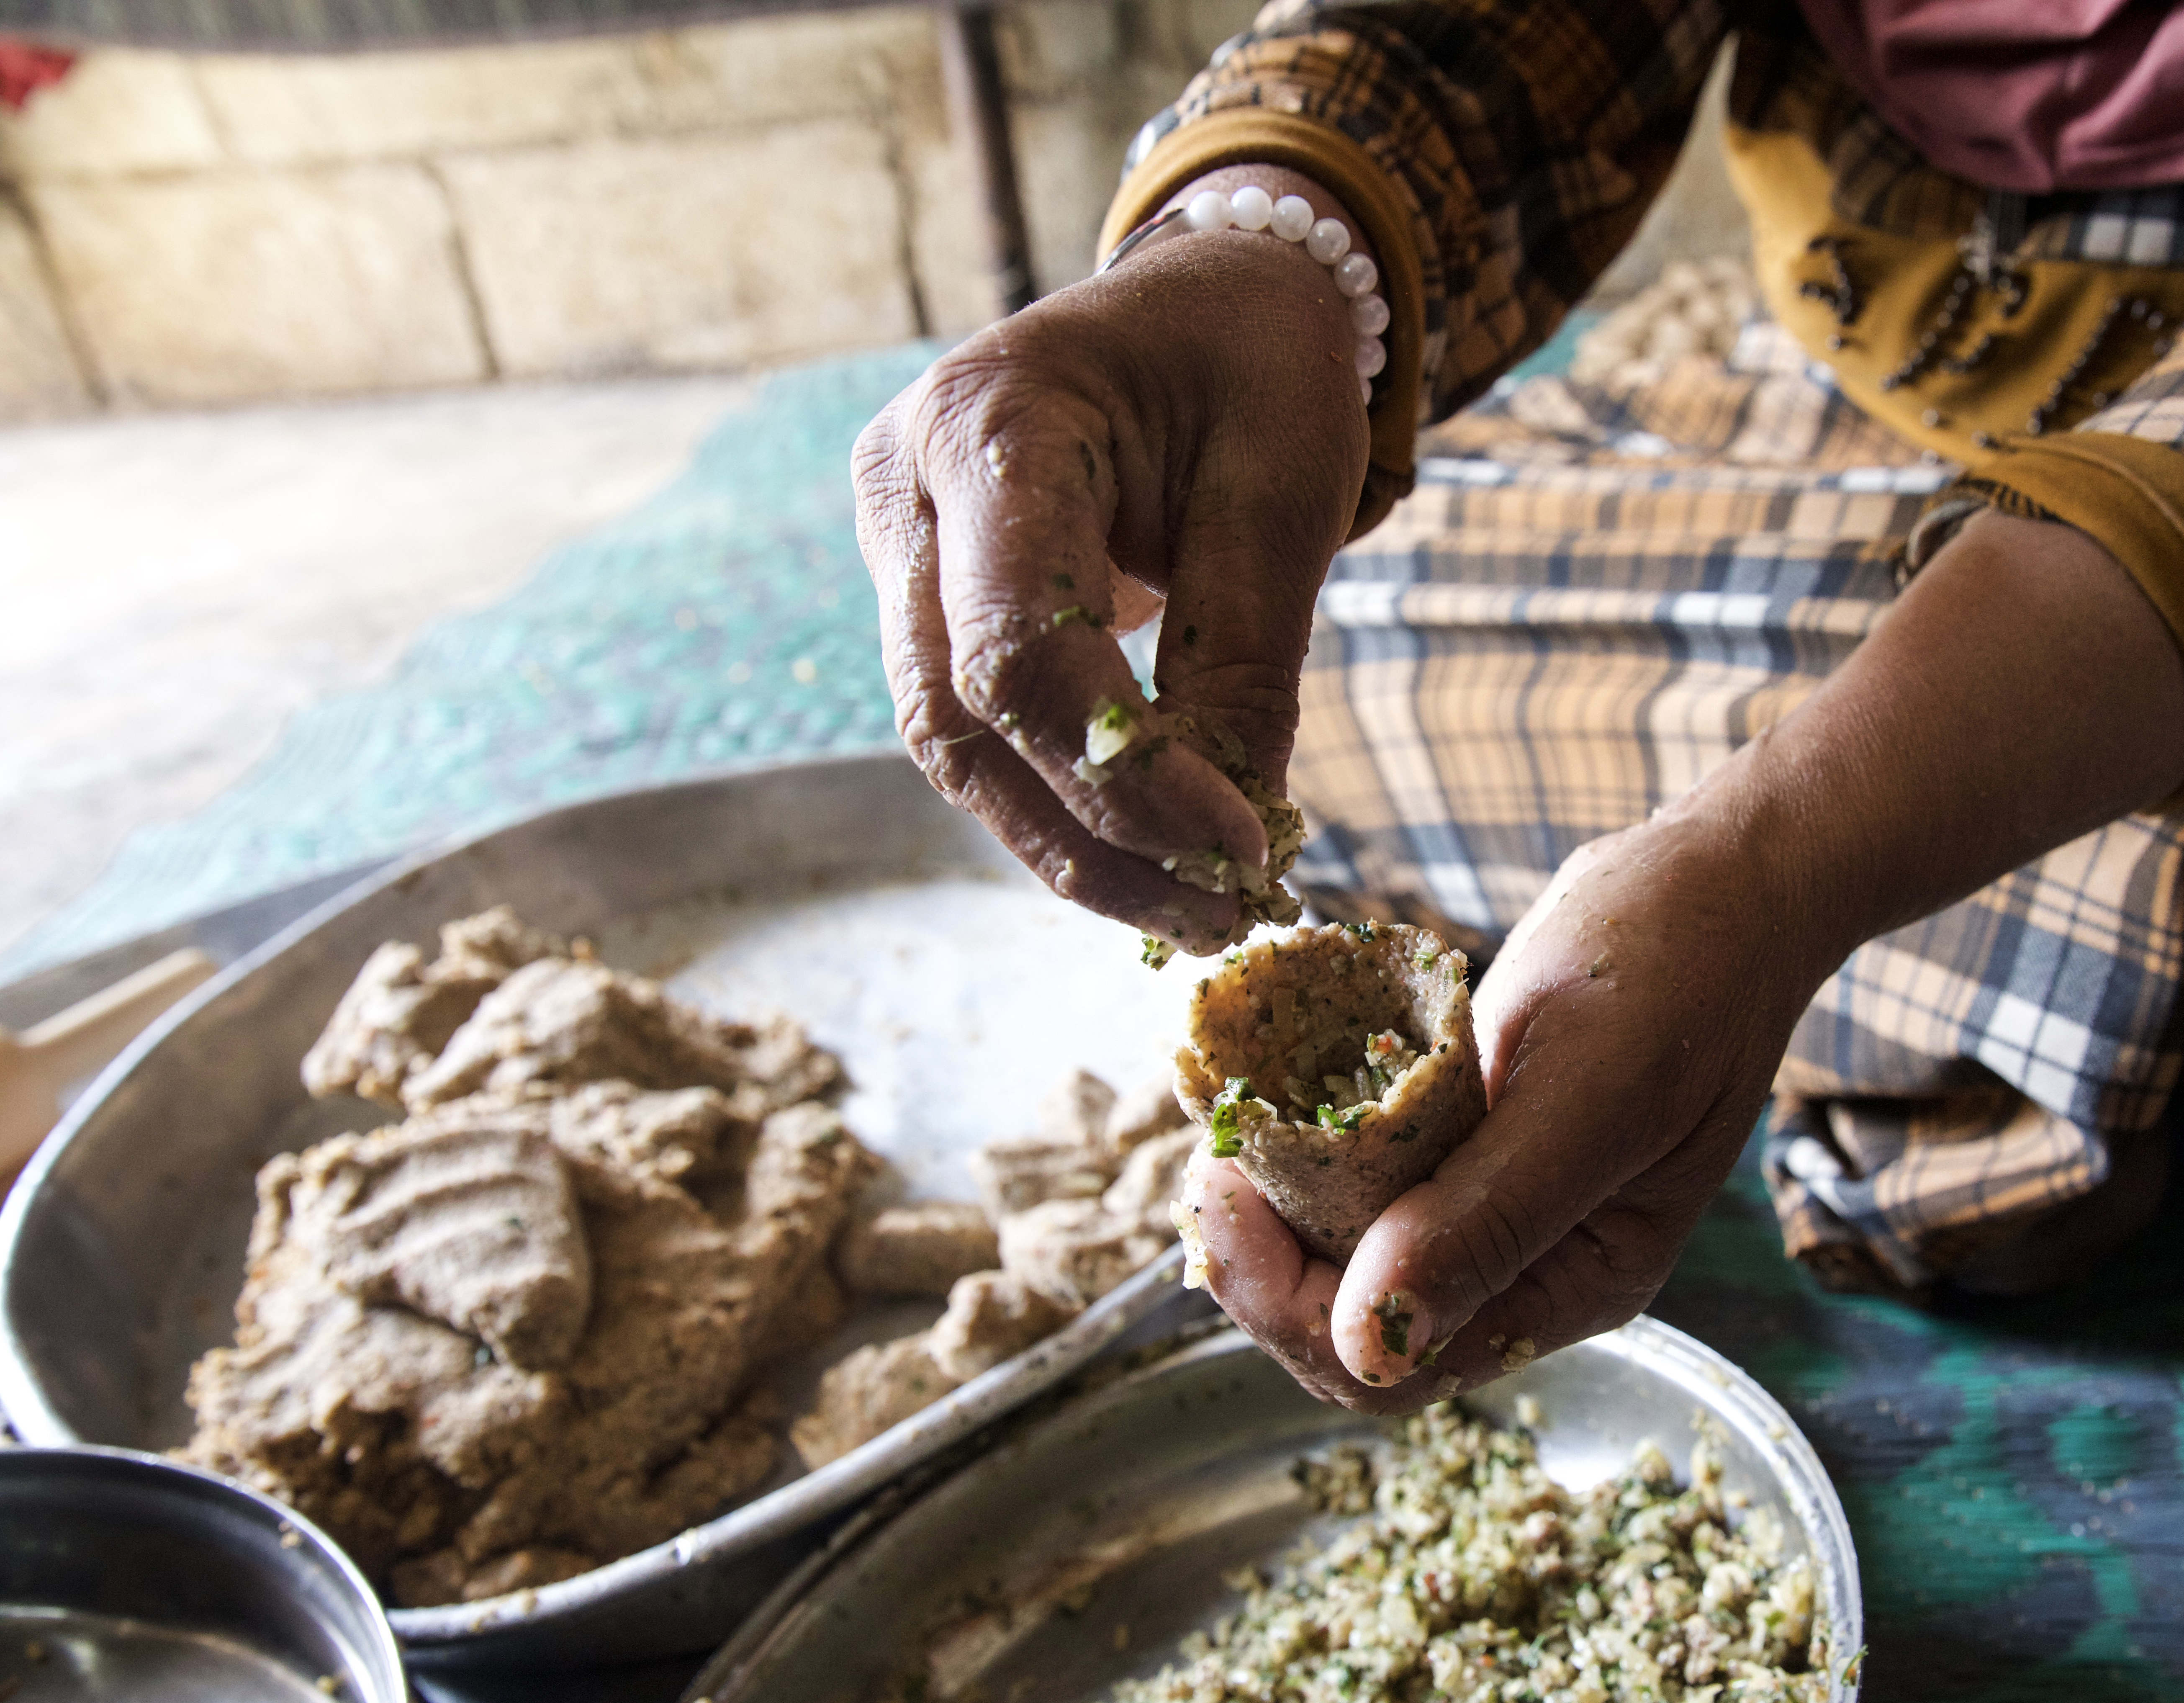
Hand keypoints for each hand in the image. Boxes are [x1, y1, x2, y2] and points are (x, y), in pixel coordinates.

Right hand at [853, 168, 1372, 953]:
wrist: (1211, 298)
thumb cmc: (1255, 367)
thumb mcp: (1283, 493)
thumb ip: (1245, 662)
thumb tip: (1239, 844)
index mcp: (986, 422)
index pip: (1023, 652)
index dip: (1130, 778)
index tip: (1251, 851)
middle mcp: (904, 483)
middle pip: (960, 719)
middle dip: (1093, 840)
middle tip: (1224, 916)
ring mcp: (895, 540)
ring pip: (953, 749)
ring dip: (1072, 848)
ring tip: (1198, 911)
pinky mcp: (924, 590)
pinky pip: (976, 729)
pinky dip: (1064, 804)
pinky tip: (1156, 856)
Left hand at [1190, 788, 1839, 1412]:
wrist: (1723, 881)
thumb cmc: (1683, 969)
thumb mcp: (1587, 1093)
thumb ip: (1489, 1218)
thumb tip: (1372, 1343)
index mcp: (1574, 1284)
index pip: (1393, 1365)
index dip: (1290, 1306)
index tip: (1230, 1193)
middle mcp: (1527, 1266)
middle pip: (1352, 1332)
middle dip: (1266, 1269)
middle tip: (1213, 1164)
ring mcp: (1495, 1207)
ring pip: (1345, 1264)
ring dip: (1275, 1215)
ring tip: (1230, 1135)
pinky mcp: (1468, 1145)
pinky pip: (1364, 1190)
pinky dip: (1305, 1160)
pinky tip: (1273, 1105)